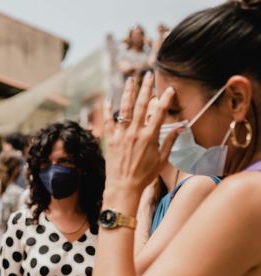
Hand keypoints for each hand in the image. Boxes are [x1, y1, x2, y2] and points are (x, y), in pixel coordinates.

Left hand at [103, 72, 179, 194]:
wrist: (123, 187)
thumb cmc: (144, 176)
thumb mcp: (162, 159)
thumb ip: (170, 141)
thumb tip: (181, 127)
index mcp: (149, 137)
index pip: (159, 112)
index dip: (165, 99)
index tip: (169, 88)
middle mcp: (134, 133)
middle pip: (141, 105)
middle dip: (145, 88)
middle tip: (148, 74)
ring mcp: (120, 135)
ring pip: (124, 109)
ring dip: (127, 93)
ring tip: (130, 80)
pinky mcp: (110, 140)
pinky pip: (108, 121)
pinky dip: (107, 110)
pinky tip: (108, 99)